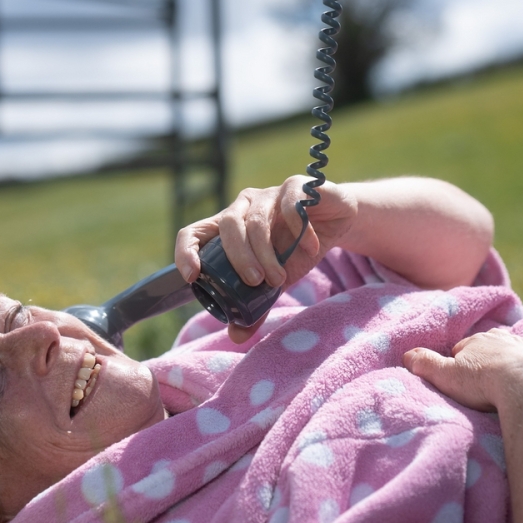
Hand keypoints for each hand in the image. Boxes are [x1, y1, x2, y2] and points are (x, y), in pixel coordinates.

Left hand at [175, 175, 357, 341]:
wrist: (336, 223)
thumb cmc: (297, 250)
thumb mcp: (276, 281)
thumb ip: (257, 305)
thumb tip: (236, 336)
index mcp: (227, 227)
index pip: (194, 233)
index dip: (186, 252)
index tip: (192, 277)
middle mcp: (242, 206)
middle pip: (228, 226)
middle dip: (238, 258)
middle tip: (255, 282)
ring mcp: (267, 194)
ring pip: (256, 220)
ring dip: (265, 252)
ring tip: (278, 277)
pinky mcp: (295, 186)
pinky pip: (290, 206)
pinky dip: (298, 231)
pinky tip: (308, 248)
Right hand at [403, 330, 522, 412]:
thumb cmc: (485, 382)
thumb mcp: (447, 376)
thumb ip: (426, 364)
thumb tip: (406, 355)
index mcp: (478, 341)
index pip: (464, 347)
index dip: (460, 360)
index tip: (460, 375)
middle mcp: (505, 339)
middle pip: (493, 343)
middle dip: (489, 353)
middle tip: (487, 372)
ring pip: (522, 343)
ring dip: (519, 350)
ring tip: (517, 362)